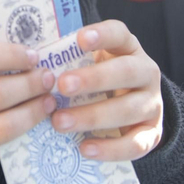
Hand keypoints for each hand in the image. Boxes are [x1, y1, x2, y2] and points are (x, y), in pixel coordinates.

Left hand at [50, 20, 163, 162]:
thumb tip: (31, 62)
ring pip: (128, 109)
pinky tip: (84, 148)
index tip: (80, 39)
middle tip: (62, 85)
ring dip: (92, 116)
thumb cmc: (98, 81)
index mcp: (128, 48)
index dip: (102, 35)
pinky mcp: (152, 133)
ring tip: (59, 122)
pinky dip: (110, 148)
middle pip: (126, 71)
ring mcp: (152, 104)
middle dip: (93, 79)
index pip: (120, 34)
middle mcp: (146, 72)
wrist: (130, 111)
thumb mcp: (88, 64)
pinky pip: (135, 143)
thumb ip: (69, 60)